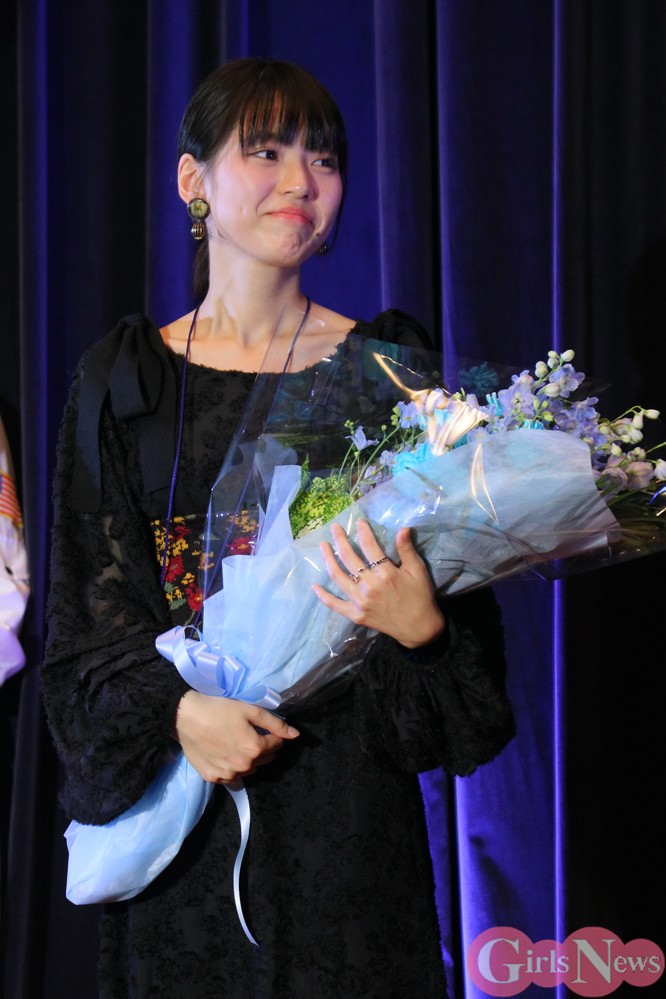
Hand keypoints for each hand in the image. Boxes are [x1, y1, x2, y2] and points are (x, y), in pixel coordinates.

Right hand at [174, 691, 299, 784]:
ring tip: (238, 744)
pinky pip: (231, 778)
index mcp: (255, 749)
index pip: (277, 745)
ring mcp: (228, 775)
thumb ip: (275, 724)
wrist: (185, 716)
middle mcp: (244, 766)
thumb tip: (296, 735)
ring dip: (249, 759)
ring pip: (249, 769)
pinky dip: (233, 769)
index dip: (274, 735)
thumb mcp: (250, 710)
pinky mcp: (213, 778)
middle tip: (252, 734)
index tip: (265, 727)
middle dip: (264, 748)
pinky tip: (225, 755)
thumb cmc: (219, 709)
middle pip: (265, 759)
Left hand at [312, 520, 445, 648]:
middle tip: (334, 528)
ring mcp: (360, 601)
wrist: (419, 628)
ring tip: (323, 546)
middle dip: (340, 540)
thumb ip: (406, 549)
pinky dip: (323, 596)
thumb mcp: (417, 571)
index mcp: (386, 573)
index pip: (369, 546)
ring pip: (338, 576)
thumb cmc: (420, 596)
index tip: (359, 522)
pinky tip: (314, 586)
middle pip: (349, 558)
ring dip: (328, 559)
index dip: (363, 532)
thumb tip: (402, 528)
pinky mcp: (356, 615)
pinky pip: (335, 604)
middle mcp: (369, 586)